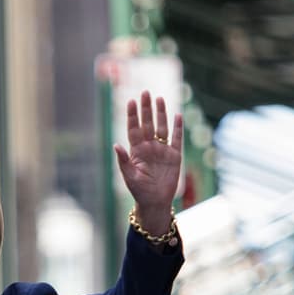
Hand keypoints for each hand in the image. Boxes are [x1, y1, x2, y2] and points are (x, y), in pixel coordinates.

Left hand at [113, 91, 182, 234]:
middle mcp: (149, 147)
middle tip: (145, 92)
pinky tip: (177, 115)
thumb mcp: (129, 177)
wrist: (155, 202)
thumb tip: (116, 145)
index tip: (131, 101)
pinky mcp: (174, 156)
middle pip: (148, 123)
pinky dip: (177, 128)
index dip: (132, 115)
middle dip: (146, 109)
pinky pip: (177, 139)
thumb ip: (123, 161)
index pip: (134, 129)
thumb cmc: (139, 191)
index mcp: (136, 151)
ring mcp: (162, 150)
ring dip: (161, 114)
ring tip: (159, 99)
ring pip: (162, 127)